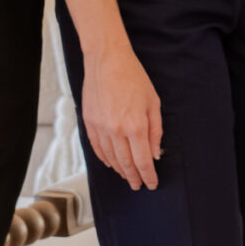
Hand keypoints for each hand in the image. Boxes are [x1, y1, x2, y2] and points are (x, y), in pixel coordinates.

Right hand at [81, 44, 163, 191]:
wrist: (107, 60)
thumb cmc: (133, 77)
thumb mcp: (153, 102)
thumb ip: (155, 131)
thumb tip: (155, 154)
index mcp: (136, 125)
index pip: (143, 160)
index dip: (148, 176)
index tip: (151, 184)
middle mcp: (116, 130)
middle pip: (126, 164)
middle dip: (134, 177)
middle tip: (138, 185)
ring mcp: (100, 127)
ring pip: (110, 159)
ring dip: (119, 170)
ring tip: (127, 175)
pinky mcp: (89, 123)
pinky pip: (97, 148)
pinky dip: (104, 159)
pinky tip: (110, 163)